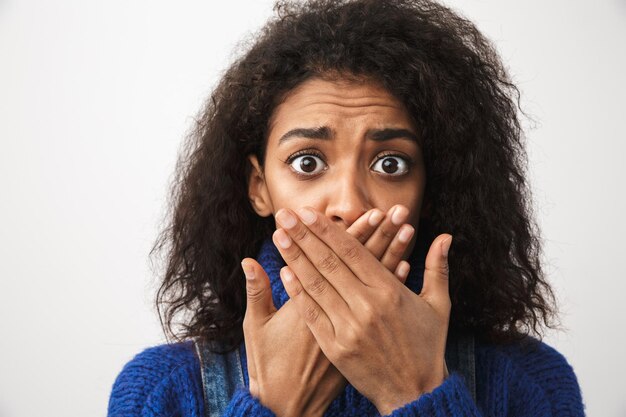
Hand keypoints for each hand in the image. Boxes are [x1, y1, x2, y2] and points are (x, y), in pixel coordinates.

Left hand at [273, 206, 451, 415]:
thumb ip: (438, 268)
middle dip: (303, 236)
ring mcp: (349, 328)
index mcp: (390, 292)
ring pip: (316, 285)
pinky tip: (284, 273)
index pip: (352, 252)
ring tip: (279, 237)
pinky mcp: (336, 347)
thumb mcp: (439, 306)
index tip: (308, 213)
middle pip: (328, 263)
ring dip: (294, 258)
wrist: (415, 394)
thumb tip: (446, 237)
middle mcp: (367, 307)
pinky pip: (312, 314)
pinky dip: (297, 292)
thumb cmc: (428, 347)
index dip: (328, 231)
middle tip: (284, 216)